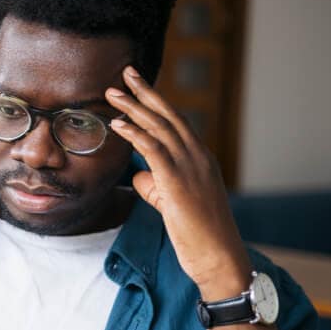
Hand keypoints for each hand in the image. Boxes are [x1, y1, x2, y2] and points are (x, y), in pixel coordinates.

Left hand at [106, 66, 250, 299]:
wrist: (218, 257)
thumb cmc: (197, 235)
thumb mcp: (173, 204)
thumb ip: (156, 184)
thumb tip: (138, 172)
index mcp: (200, 158)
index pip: (175, 122)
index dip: (155, 102)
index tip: (137, 85)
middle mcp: (197, 156)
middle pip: (168, 115)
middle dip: (145, 92)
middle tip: (125, 72)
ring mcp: (190, 167)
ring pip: (159, 127)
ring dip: (133, 107)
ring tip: (111, 92)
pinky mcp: (178, 182)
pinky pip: (153, 149)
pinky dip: (134, 133)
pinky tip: (117, 124)